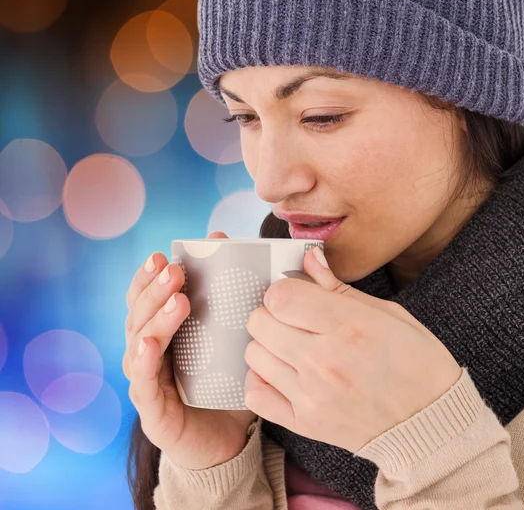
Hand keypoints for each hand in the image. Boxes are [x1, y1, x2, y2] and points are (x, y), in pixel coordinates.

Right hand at [123, 231, 257, 469]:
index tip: (162, 256)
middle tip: (175, 271)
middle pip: (139, 317)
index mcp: (160, 335)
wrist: (227, 440)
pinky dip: (145, 364)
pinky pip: (144, 385)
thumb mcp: (227, 336)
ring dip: (156, 319)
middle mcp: (146, 355)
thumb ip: (224, 293)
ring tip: (178, 301)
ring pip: (140, 345)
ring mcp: (146, 383)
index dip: (148, 278)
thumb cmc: (224, 382)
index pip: (144, 300)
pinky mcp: (153, 413)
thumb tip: (225, 240)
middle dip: (155, 291)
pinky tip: (149, 345)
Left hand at [243, 246, 461, 452]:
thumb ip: (339, 286)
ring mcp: (312, 396)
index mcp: (350, 326)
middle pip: (259, 322)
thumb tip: (308, 257)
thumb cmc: (417, 363)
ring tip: (293, 347)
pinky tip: (284, 374)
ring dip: (268, 345)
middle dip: (271, 313)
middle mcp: (325, 361)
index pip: (280, 296)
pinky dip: (263, 380)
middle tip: (294, 319)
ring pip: (254, 354)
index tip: (297, 295)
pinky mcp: (305, 423)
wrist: (432, 424)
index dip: (283, 289)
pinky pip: (256, 395)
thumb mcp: (389, 314)